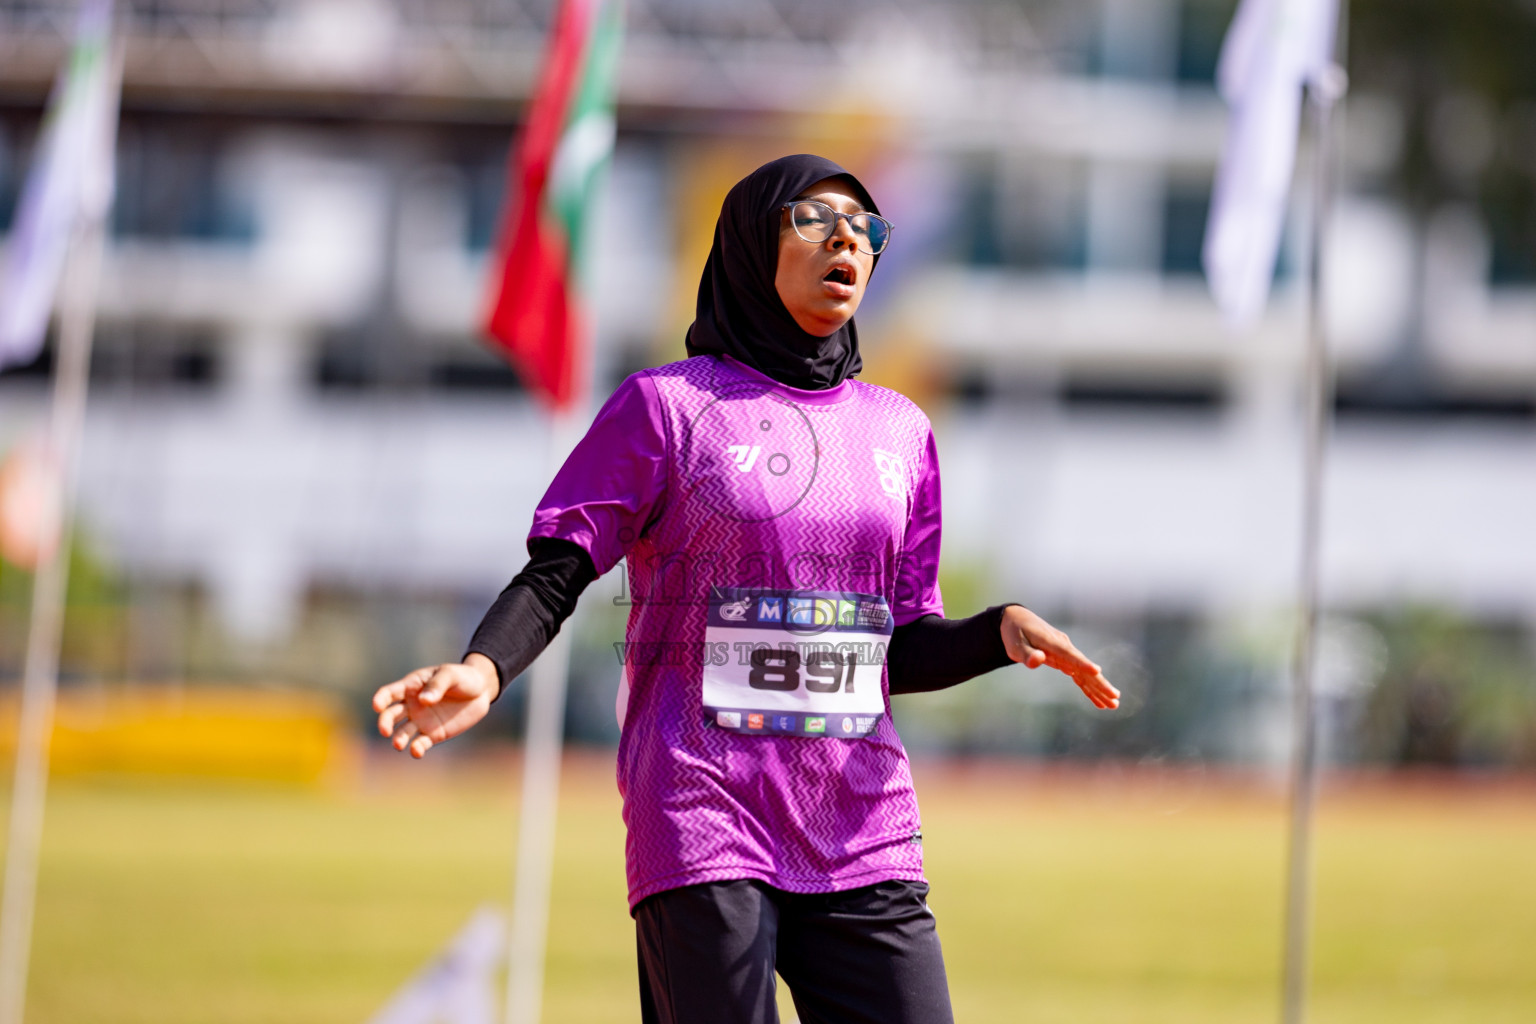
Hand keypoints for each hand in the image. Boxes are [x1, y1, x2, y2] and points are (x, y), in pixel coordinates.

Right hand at [371, 653, 499, 757]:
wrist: (481, 691)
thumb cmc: (462, 677)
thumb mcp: (451, 674)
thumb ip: (437, 685)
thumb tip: (424, 700)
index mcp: (412, 686)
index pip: (390, 693)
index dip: (381, 699)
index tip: (377, 706)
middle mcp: (411, 705)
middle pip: (390, 715)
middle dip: (384, 723)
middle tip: (385, 731)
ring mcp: (421, 721)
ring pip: (402, 732)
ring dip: (398, 739)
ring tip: (399, 745)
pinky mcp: (432, 734)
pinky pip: (420, 744)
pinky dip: (416, 749)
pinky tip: (417, 751)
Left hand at [1001, 605, 1120, 709]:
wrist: (1018, 619)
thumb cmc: (1014, 633)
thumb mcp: (1014, 645)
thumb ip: (1026, 654)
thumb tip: (1039, 660)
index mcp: (1051, 642)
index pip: (1069, 654)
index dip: (1082, 663)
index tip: (1097, 671)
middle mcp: (1064, 647)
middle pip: (1084, 667)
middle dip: (1100, 683)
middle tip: (1115, 697)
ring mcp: (1066, 653)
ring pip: (1086, 674)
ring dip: (1099, 688)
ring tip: (1114, 705)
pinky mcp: (1065, 660)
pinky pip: (1079, 676)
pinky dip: (1088, 688)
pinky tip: (1099, 702)